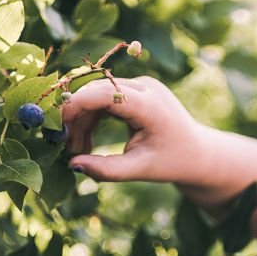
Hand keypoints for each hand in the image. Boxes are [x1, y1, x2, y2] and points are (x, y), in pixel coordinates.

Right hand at [62, 76, 210, 183]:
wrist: (198, 153)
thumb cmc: (172, 162)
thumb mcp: (140, 170)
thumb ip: (107, 170)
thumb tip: (72, 165)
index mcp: (150, 106)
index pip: (103, 93)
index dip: (75, 106)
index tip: (58, 130)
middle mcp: (146, 88)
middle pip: (97, 92)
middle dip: (76, 117)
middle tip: (65, 148)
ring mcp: (142, 86)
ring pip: (97, 94)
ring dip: (83, 120)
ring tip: (78, 151)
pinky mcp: (137, 90)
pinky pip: (105, 97)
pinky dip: (93, 117)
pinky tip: (87, 142)